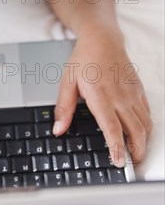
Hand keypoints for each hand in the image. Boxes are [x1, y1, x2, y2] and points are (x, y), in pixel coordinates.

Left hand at [52, 30, 152, 166]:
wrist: (103, 39)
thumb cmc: (84, 59)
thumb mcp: (67, 82)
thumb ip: (63, 108)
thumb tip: (58, 129)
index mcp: (101, 95)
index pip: (112, 127)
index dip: (117, 147)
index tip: (118, 162)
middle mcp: (120, 97)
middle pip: (136, 131)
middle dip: (135, 152)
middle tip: (129, 165)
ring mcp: (133, 94)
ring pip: (145, 124)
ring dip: (142, 142)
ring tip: (134, 154)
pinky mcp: (139, 91)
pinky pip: (147, 113)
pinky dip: (145, 127)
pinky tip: (138, 133)